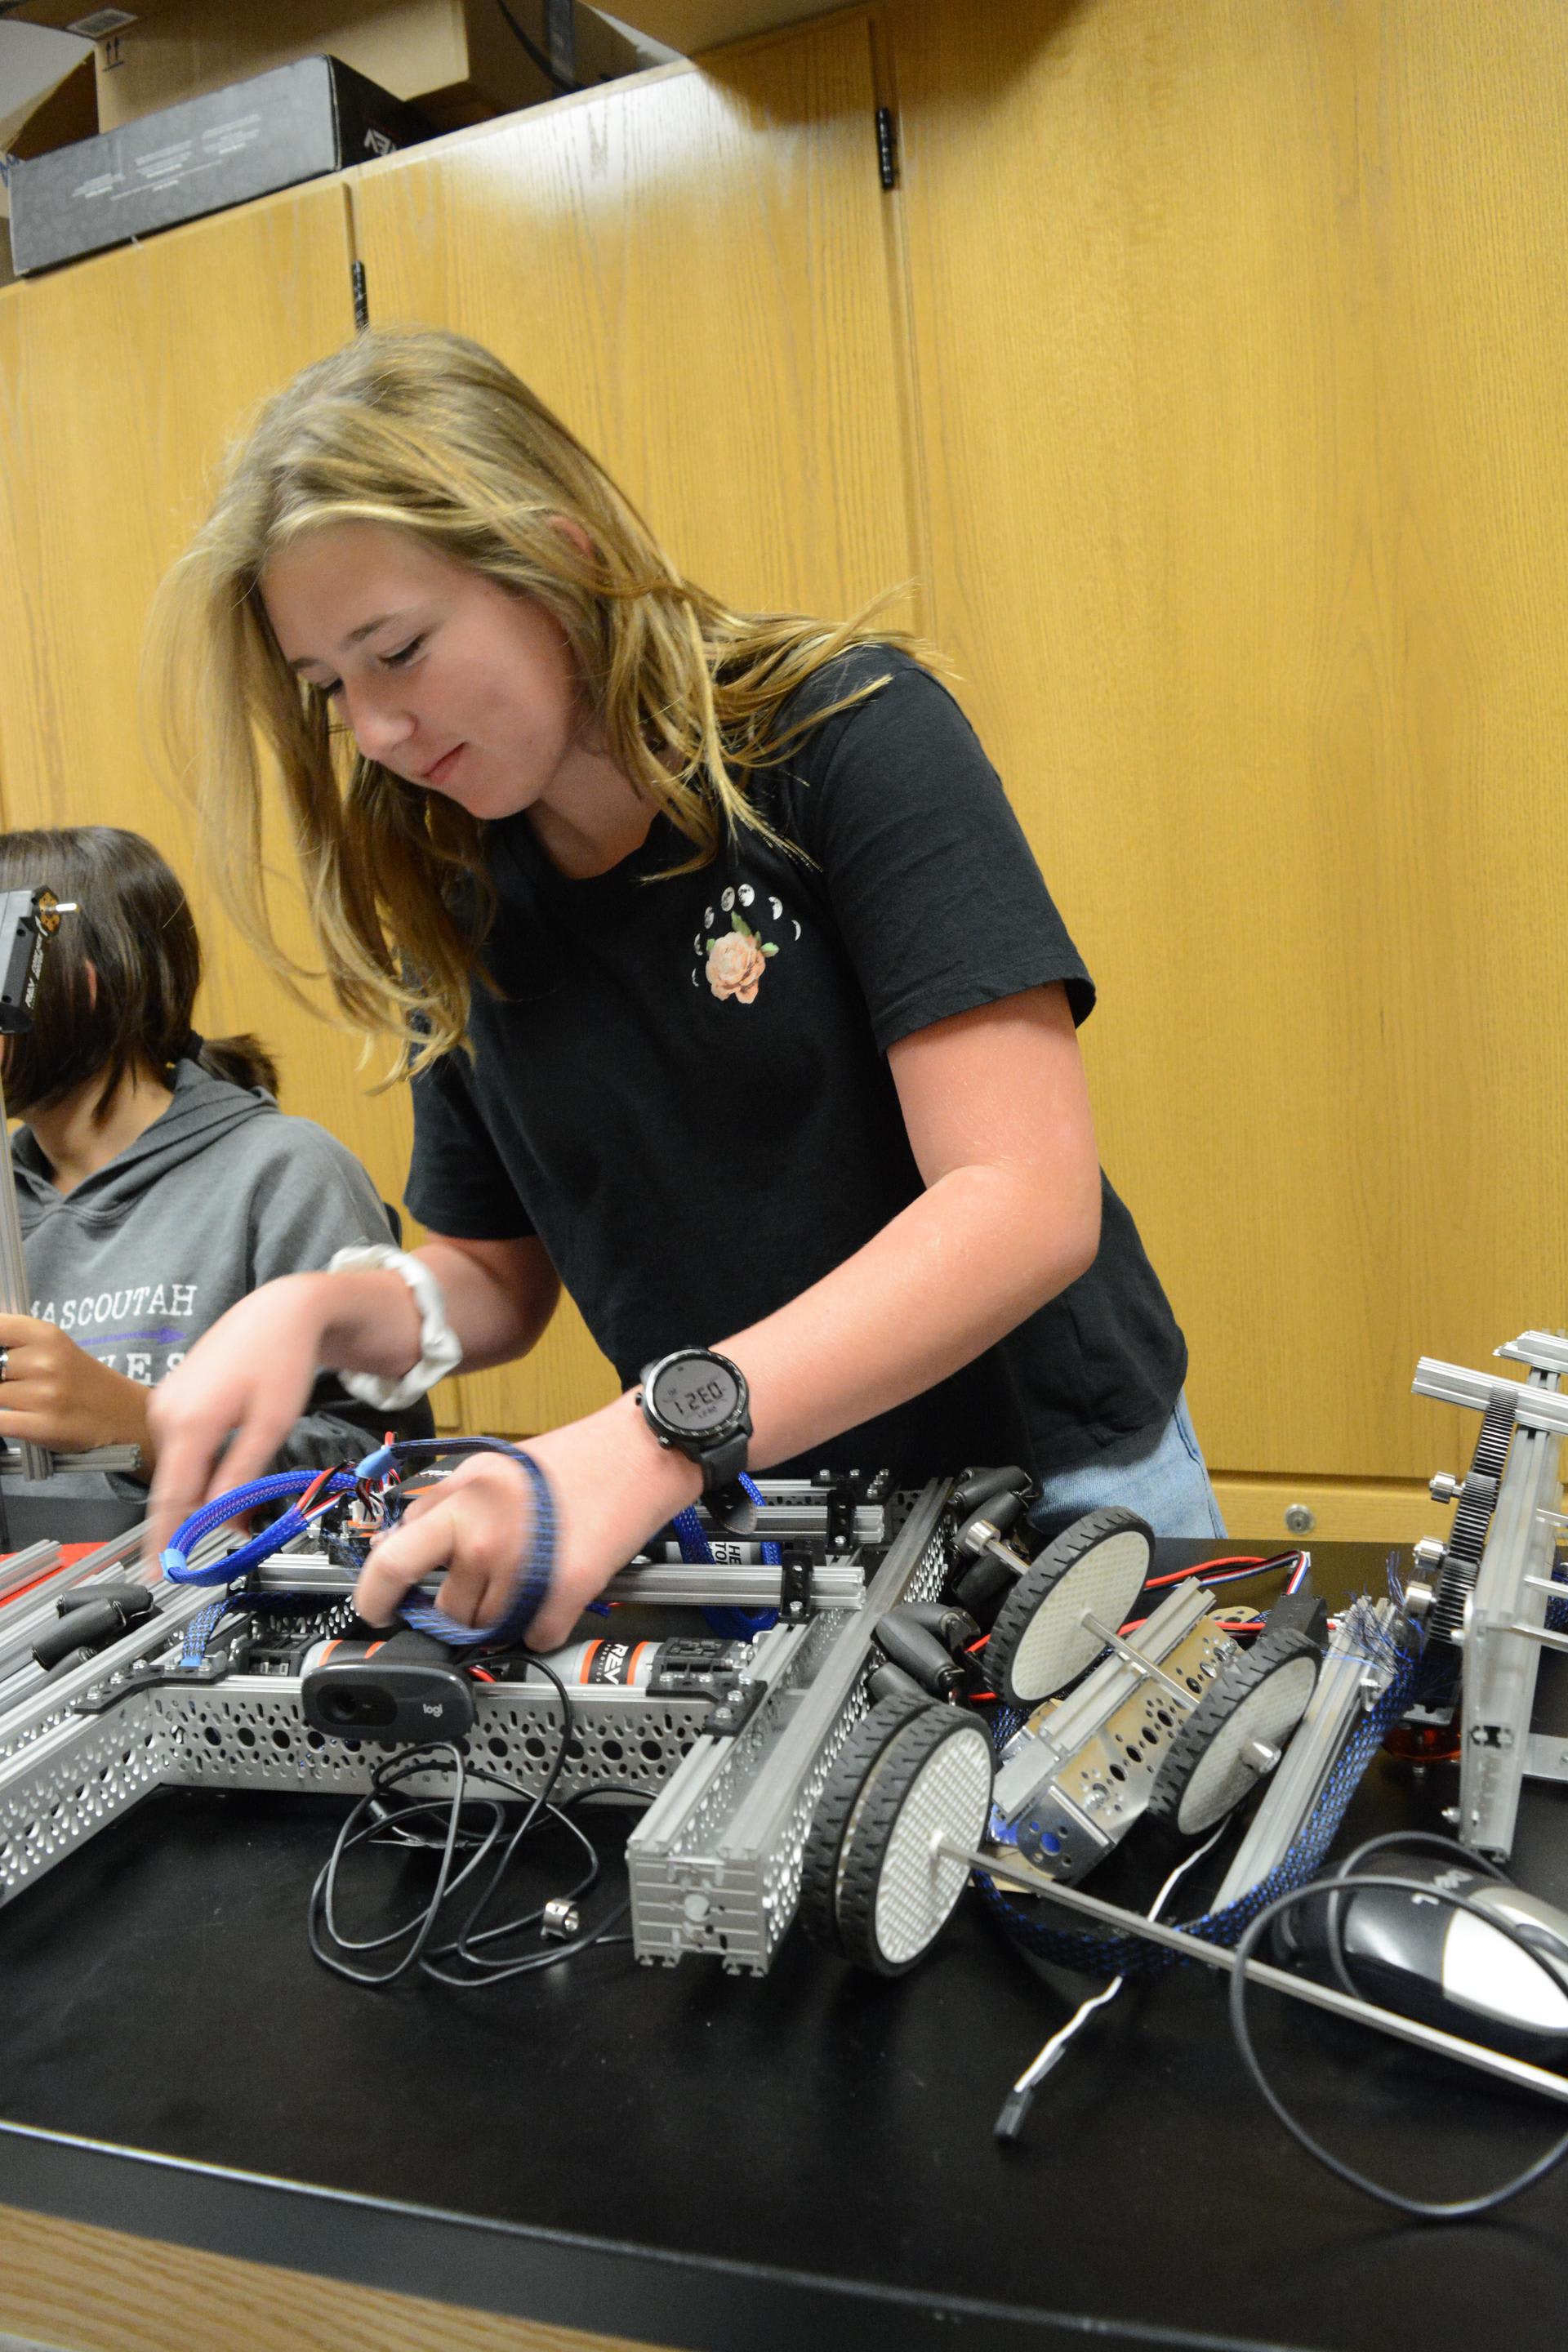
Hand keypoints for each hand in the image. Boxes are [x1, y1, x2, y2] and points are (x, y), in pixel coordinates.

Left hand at [0, 1313, 152, 1463]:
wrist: (121, 1414)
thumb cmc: (79, 1380)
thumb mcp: (53, 1347)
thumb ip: (13, 1342)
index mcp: (47, 1336)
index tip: (2, 1357)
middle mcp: (46, 1362)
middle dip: (1, 1379)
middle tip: (17, 1384)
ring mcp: (45, 1395)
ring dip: (3, 1402)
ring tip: (24, 1404)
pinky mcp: (43, 1427)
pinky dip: (1, 1421)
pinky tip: (14, 1419)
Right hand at [146, 1273, 348, 1553]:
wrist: (280, 1312)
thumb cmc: (281, 1360)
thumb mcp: (271, 1425)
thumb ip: (240, 1475)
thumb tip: (219, 1518)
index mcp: (189, 1423)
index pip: (169, 1498)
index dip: (163, 1539)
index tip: (158, 1572)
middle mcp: (166, 1413)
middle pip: (174, 1485)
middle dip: (197, 1514)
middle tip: (234, 1528)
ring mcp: (164, 1403)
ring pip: (180, 1466)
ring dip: (203, 1486)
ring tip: (244, 1483)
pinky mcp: (171, 1399)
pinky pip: (182, 1446)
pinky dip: (201, 1462)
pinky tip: (230, 1455)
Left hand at [353, 1395, 701, 1650]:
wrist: (640, 1452)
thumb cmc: (571, 1457)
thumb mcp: (486, 1468)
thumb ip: (438, 1508)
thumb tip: (394, 1546)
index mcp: (458, 1502)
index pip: (389, 1565)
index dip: (375, 1598)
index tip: (376, 1611)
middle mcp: (483, 1537)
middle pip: (444, 1611)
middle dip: (456, 1609)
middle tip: (478, 1592)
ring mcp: (524, 1568)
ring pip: (489, 1629)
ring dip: (504, 1615)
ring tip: (530, 1577)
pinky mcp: (566, 1591)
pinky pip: (537, 1636)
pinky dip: (546, 1625)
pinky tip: (557, 1592)